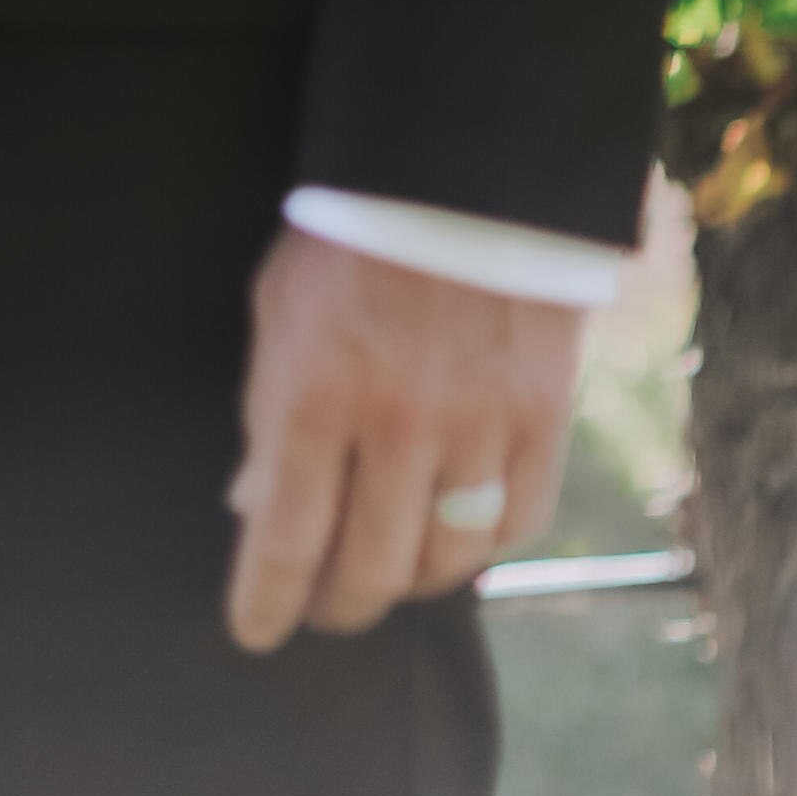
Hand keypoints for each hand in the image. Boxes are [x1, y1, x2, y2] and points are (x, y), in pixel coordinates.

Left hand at [225, 230, 580, 650]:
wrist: (460, 163)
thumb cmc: (350, 233)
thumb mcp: (277, 307)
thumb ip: (267, 410)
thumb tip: (253, 505)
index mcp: (315, 390)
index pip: (284, 538)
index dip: (265, 601)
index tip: (254, 632)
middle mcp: (397, 423)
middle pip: (367, 569)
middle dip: (335, 604)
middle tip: (322, 607)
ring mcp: (478, 425)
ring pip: (444, 561)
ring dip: (407, 582)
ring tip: (384, 573)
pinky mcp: (543, 418)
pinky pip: (516, 523)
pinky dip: (482, 546)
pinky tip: (456, 538)